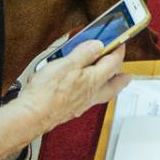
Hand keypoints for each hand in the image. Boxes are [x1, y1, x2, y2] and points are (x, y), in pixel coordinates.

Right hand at [15, 41, 130, 133]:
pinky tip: (83, 92)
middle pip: (114, 85)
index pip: (113, 63)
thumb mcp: (68, 63)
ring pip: (102, 95)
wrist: (32, 115)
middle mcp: (91, 94)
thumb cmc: (48, 92)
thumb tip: (98, 45)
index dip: (119, 51)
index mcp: (94, 80)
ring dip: (108, 87)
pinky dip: (91, 94)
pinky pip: (88, 101)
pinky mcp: (70, 109)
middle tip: (127, 74)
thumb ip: (84, 53)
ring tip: (109, 83)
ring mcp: (81, 104)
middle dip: (121, 78)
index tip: (121, 43)